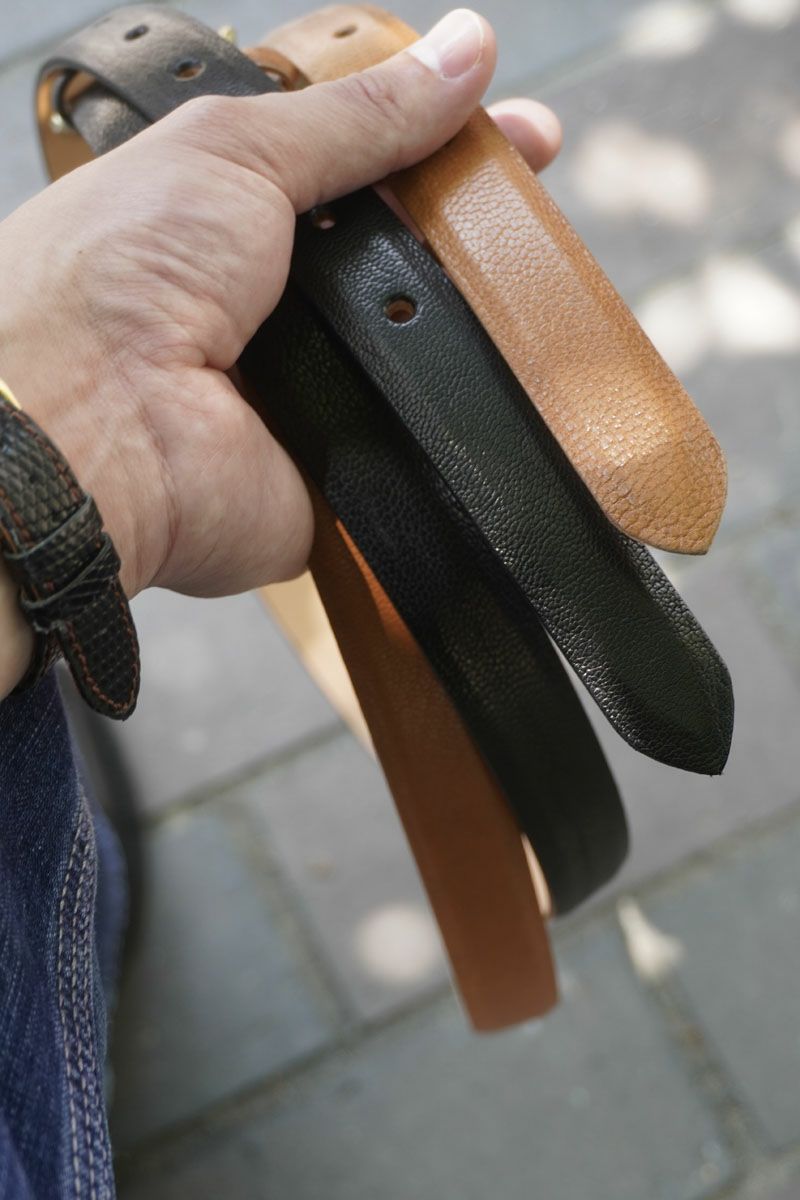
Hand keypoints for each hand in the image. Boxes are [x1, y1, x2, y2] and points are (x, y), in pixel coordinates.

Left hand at [0, 9, 560, 694]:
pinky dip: (459, 419)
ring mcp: (316, 393)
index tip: (518, 133)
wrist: (91, 432)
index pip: (368, 171)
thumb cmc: (117, 278)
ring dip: (475, 324)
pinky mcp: (343, 473)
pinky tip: (512, 383)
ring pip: (427, 354)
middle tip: (538, 197)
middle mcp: (281, 309)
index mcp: (244, 223)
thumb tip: (462, 52)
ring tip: (537, 281)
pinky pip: (423, 445)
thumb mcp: (237, 151)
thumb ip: (357, 115)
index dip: (444, 145)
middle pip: (406, 261)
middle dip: (476, 231)